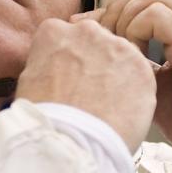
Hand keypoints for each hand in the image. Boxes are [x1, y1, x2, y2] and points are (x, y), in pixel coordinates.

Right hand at [16, 18, 155, 152]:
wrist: (72, 141)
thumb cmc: (46, 118)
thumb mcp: (29, 82)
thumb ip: (46, 64)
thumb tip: (55, 69)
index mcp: (54, 32)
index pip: (65, 36)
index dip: (69, 60)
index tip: (70, 77)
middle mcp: (87, 31)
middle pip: (96, 42)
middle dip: (95, 62)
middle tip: (91, 92)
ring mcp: (117, 47)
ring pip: (121, 57)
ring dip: (117, 76)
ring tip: (107, 105)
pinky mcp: (142, 67)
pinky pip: (140, 77)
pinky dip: (134, 93)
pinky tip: (121, 112)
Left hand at [77, 0, 171, 172]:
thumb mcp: (161, 78)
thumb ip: (136, 51)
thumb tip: (90, 30)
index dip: (126, 4)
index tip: (106, 30)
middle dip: (121, 8)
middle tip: (107, 40)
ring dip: (126, 20)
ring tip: (122, 52)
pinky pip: (155, 16)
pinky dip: (134, 33)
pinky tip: (134, 60)